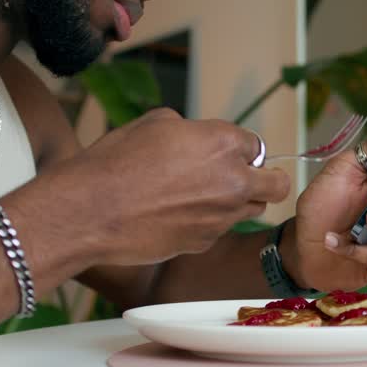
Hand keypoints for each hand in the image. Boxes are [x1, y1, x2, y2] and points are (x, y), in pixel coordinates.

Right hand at [56, 108, 289, 263]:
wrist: (90, 211)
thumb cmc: (115, 162)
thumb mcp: (155, 124)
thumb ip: (192, 131)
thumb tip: (200, 140)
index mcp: (222, 143)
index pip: (256, 145)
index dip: (241, 150)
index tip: (231, 155)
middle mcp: (233, 180)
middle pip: (277, 184)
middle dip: (266, 179)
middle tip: (245, 179)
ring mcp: (222, 216)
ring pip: (253, 209)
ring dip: (238, 202)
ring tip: (202, 197)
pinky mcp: (206, 242)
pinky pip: (220, 229)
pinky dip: (208, 223)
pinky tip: (176, 216)